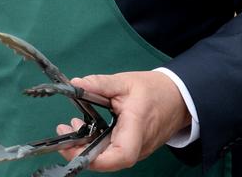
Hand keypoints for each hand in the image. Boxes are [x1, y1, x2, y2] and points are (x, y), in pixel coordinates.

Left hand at [55, 71, 189, 170]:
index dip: (94, 158)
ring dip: (87, 145)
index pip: (120, 155)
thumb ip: (100, 83)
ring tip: (70, 125)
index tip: (73, 146)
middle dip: (81, 151)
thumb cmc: (155, 90)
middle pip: (108, 160)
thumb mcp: (125, 82)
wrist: (179, 98)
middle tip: (62, 131)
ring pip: (108, 157)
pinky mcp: (134, 148)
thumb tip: (75, 83)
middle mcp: (138, 145)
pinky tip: (85, 127)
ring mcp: (137, 149)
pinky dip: (96, 142)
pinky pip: (112, 151)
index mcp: (137, 128)